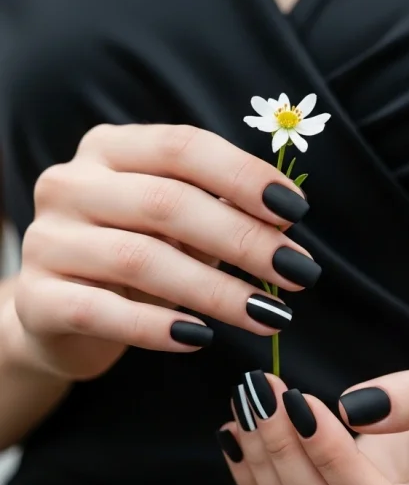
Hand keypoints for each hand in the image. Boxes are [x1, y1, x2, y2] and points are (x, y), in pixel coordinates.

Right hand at [4, 123, 314, 380]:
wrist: (61, 315)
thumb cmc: (134, 257)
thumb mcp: (177, 226)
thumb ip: (220, 212)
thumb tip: (286, 217)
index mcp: (109, 148)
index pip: (183, 146)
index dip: (243, 175)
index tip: (296, 210)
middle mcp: (70, 184)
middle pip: (167, 203)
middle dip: (244, 240)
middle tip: (297, 273)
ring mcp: (47, 240)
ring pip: (140, 260)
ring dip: (215, 291)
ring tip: (267, 316)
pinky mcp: (35, 298)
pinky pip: (102, 311)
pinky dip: (157, 327)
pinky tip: (200, 337)